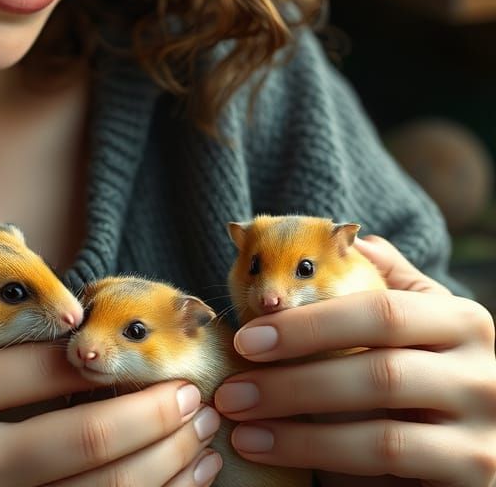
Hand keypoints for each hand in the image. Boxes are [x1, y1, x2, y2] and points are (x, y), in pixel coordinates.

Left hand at [211, 234, 495, 484]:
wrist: (466, 454)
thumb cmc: (423, 381)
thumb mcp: (415, 325)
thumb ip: (386, 281)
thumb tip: (346, 237)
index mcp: (462, 321)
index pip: (378, 313)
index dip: (307, 325)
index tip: (244, 338)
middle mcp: (484, 376)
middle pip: (376, 374)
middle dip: (290, 382)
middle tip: (229, 391)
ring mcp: (485, 437)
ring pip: (380, 437)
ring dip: (296, 433)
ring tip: (239, 425)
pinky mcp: (475, 482)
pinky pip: (388, 475)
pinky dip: (320, 461)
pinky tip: (269, 450)